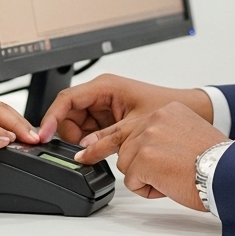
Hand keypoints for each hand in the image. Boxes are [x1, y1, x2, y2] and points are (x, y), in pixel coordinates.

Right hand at [37, 73, 212, 143]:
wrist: (191, 111)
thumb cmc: (167, 107)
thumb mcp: (133, 125)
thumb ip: (106, 138)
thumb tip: (83, 149)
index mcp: (105, 86)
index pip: (66, 99)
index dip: (51, 117)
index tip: (43, 134)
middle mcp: (102, 94)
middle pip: (69, 114)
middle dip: (71, 133)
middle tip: (84, 148)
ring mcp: (105, 107)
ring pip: (78, 126)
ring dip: (83, 140)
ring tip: (101, 149)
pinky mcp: (110, 119)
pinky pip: (91, 132)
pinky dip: (93, 142)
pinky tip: (105, 149)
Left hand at [72, 101, 226, 211]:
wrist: (227, 171)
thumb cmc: (216, 160)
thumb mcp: (189, 134)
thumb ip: (164, 135)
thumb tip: (147, 150)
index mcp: (167, 111)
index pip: (130, 124)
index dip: (107, 137)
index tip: (88, 144)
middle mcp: (155, 119)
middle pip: (121, 142)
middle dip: (104, 153)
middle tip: (82, 157)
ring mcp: (147, 137)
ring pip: (126, 163)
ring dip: (144, 177)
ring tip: (171, 177)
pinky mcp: (143, 158)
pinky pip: (133, 181)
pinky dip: (148, 189)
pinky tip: (169, 184)